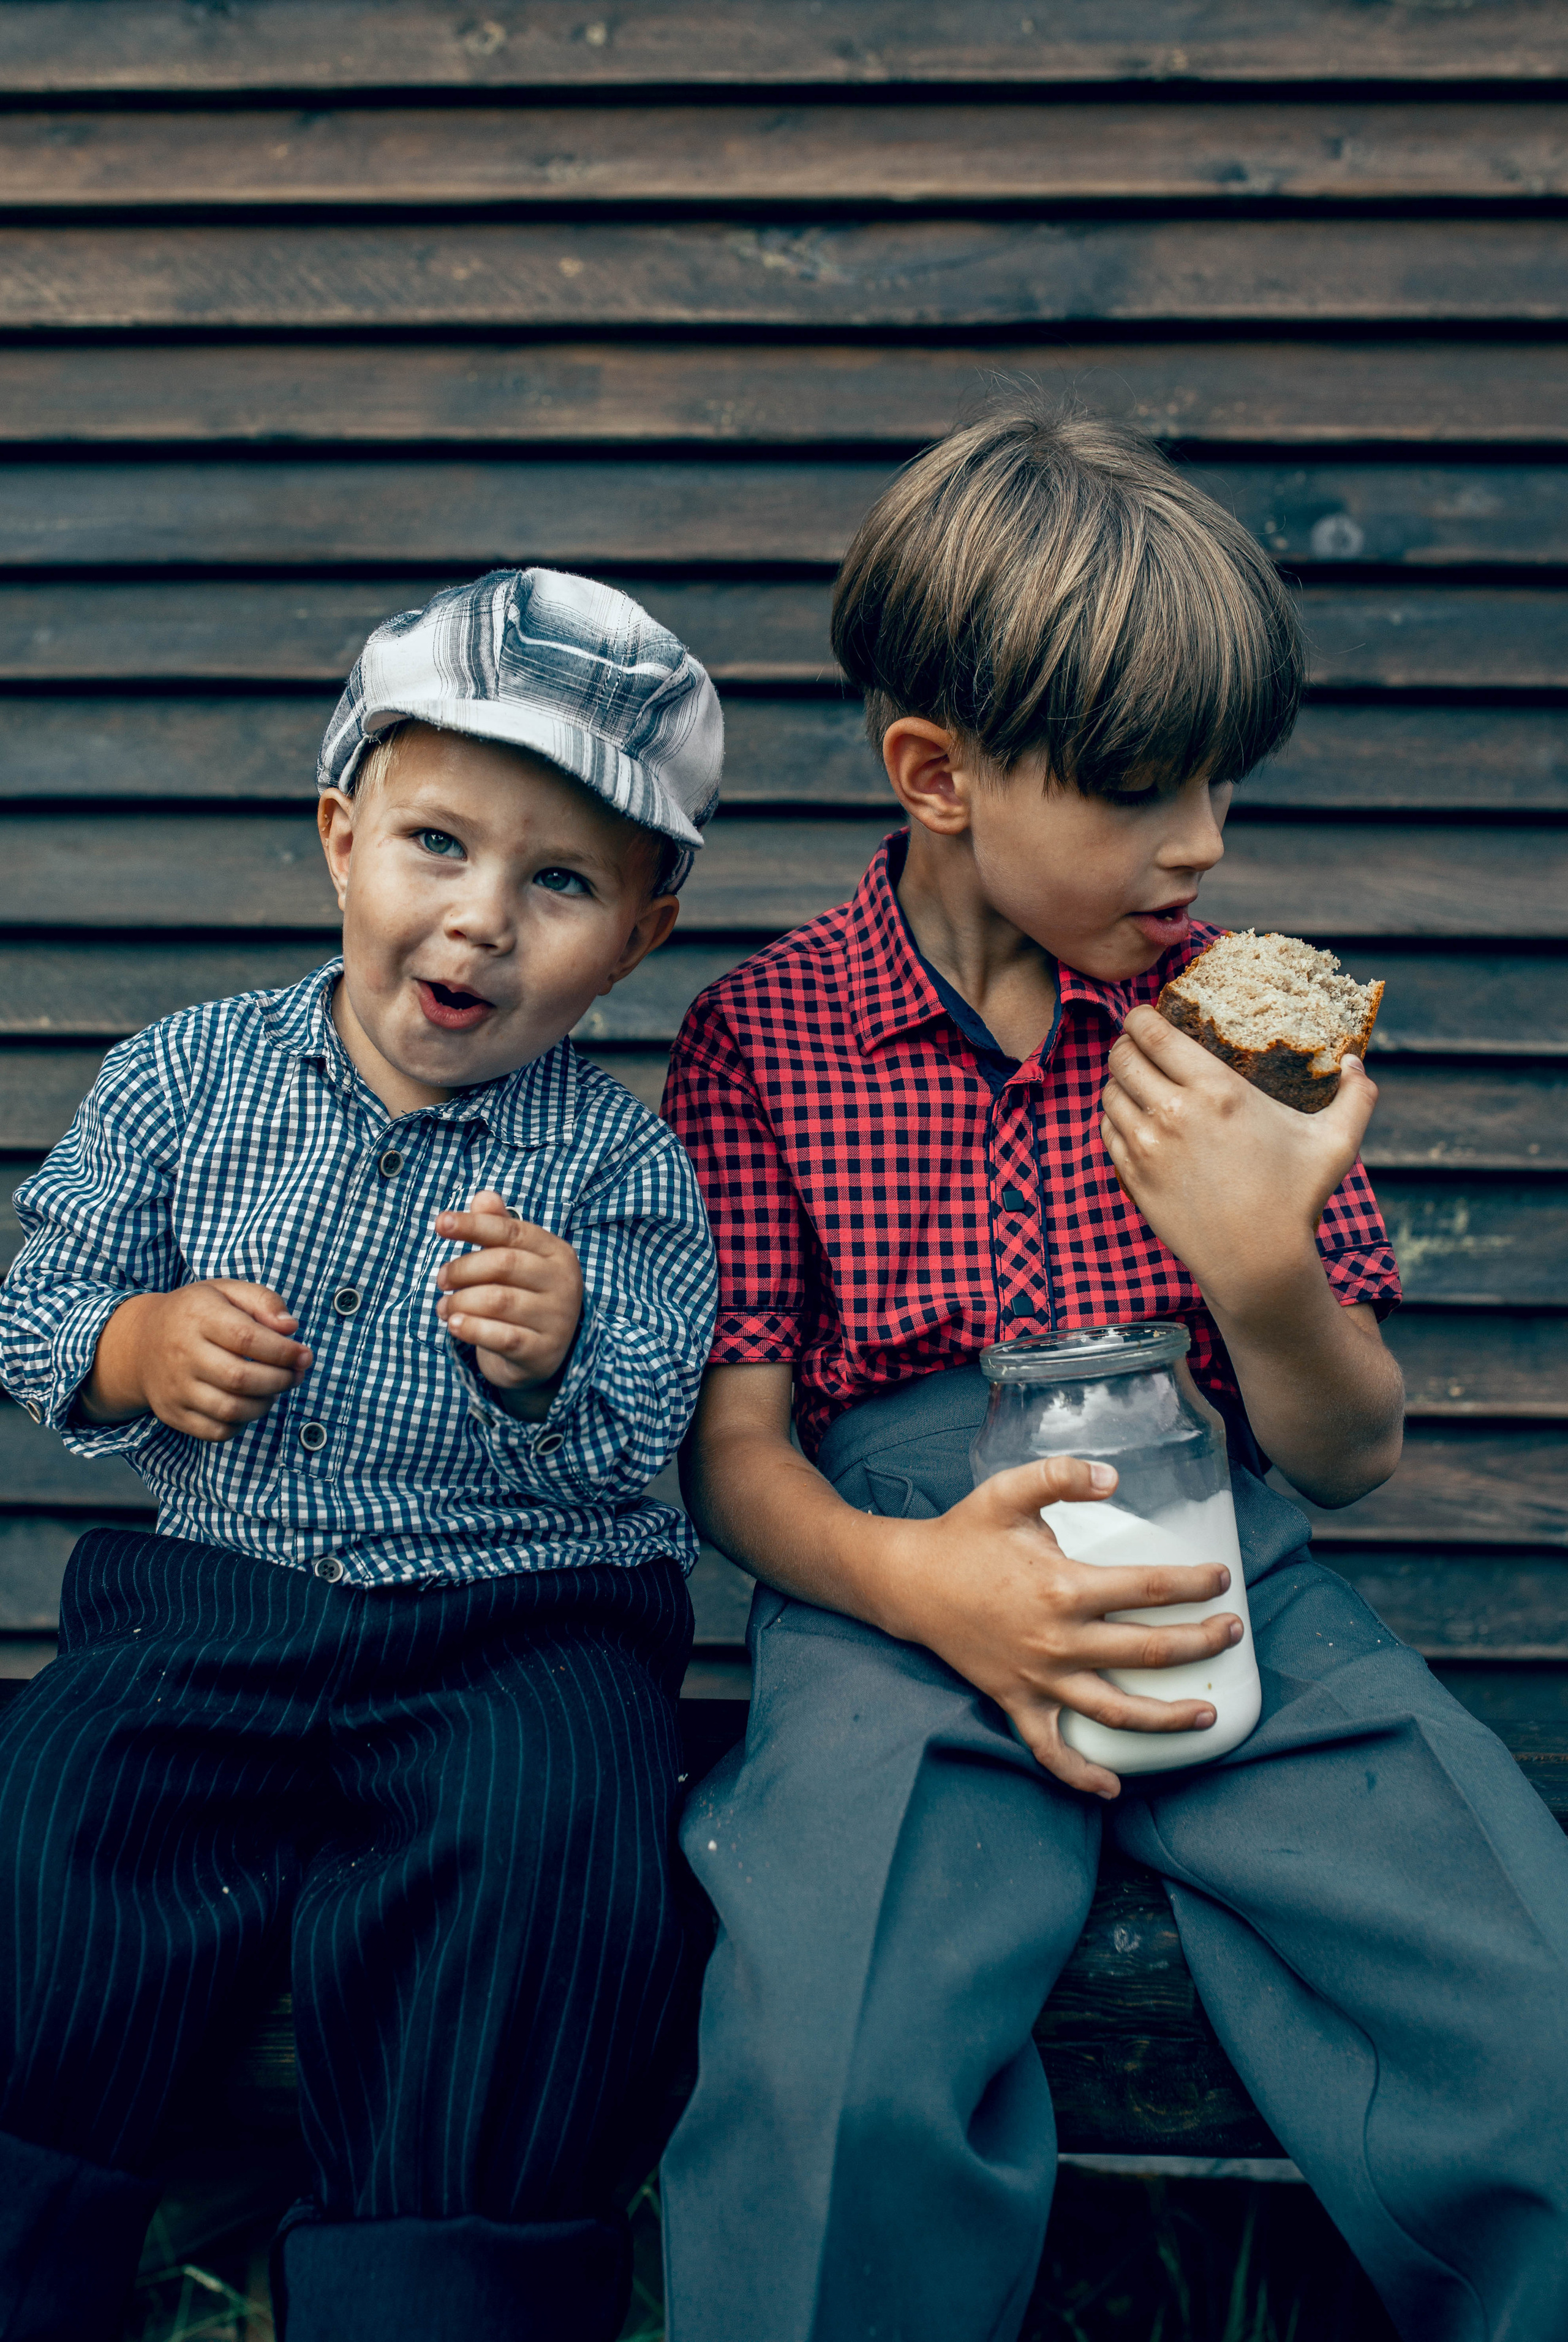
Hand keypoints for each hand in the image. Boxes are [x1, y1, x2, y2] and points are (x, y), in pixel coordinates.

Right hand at [81, 1281, 311, 1441]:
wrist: (140, 1343)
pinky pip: (216, 1431)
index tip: (304, 1355)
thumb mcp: (227, 1292)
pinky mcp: (172, 1413)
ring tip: (274, 1388)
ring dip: (265, 1404)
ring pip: (230, 1409)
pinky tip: (249, 1404)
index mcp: (197, 1316)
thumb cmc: (197, 1314)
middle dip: (280, 1380)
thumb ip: (263, 1301)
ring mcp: (174, 1387)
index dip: (283, 1351)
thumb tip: (290, 1328)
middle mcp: (181, 1353)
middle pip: (240, 1378)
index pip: (246, 1338)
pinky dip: (242, 1424)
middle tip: (295, 1374)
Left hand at [434, 1189, 582, 1414]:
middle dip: (462, 1269)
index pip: (511, 1231)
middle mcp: (563, 1282)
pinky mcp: (542, 1351)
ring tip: (444, 1307)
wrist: (543, 1353)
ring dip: (460, 1302)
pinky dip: (472, 1329)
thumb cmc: (522, 1295)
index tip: (440, 1224)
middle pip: (502, 1264)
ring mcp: (556, 1319)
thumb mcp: (514, 1259)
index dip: (473, 1225)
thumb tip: (483, 1196)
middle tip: (441, 1279)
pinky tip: (454, 1325)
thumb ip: (499, 1225)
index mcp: (556, 1252)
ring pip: (498, 1301)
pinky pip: (501, 1337)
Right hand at [882, 1455, 1242, 1798]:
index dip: (1193, 1585)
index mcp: (1063, 1587)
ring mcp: (1038, 1678)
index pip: (1148, 1588)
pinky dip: (1081, 1776)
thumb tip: (1114, 1477)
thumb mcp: (1008, 1491)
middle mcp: (1057, 1640)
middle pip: (1148, 1651)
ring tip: (1207, 1714)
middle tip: (1232, 1633)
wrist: (909, 1581)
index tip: (1222, 1580)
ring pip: (1116, 1711)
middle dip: (1200, 1644)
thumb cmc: (964, 1534)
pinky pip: (1051, 1750)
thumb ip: (1060, 1475)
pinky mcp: (1016, 1701)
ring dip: (1168, 1717)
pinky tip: (1113, 1788)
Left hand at [1099, 1004, 1378, 1324]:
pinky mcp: (1133, 1177)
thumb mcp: (1337, 1143)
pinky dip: (1114, 1118)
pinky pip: (1107, 1131)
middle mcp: (1173, 1112)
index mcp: (1216, 1090)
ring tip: (1135, 1081)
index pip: (1152, 1033)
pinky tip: (1132, 1118)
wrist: (1257, 1262)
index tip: (1145, 1015)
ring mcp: (1147, 1146)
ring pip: (1109, 1093)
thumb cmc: (1296, 1199)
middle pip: (1121, 1056)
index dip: (1140, 1016)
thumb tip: (1355, 1061)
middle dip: (1126, 1044)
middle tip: (1138, 1045)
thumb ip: (1356, 1096)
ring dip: (1118, 1081)